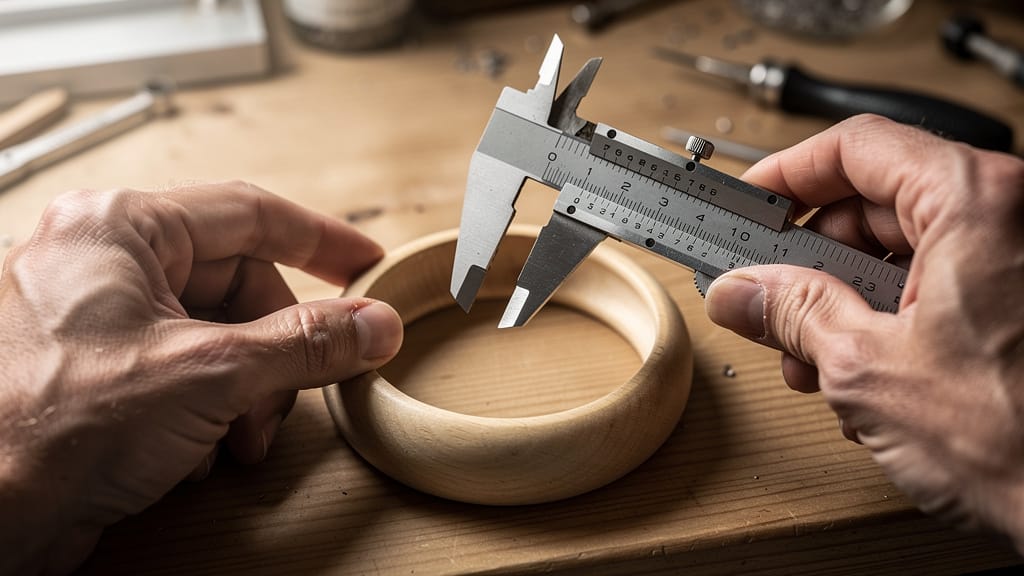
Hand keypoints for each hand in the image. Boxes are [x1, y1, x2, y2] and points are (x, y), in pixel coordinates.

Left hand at [0, 182, 403, 574]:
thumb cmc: (57, 425)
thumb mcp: (211, 373)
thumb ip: (306, 344)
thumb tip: (374, 324)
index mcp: (121, 227)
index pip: (250, 213)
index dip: (321, 241)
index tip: (367, 265)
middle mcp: (105, 261)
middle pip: (238, 286)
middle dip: (273, 354)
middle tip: (285, 398)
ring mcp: (97, 317)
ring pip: (216, 335)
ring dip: (245, 394)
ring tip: (235, 438)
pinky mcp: (96, 370)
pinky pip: (185, 370)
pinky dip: (207, 413)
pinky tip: (190, 455)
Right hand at [704, 115, 1023, 548]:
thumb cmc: (1022, 442)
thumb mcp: (869, 367)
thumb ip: (792, 313)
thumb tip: (742, 292)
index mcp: (976, 202)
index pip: (856, 148)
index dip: (787, 176)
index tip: (749, 204)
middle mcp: (1007, 217)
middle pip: (875, 205)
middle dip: (810, 262)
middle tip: (764, 296)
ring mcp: (1016, 261)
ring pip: (901, 254)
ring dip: (843, 305)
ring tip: (812, 358)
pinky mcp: (1017, 303)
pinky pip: (935, 287)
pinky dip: (887, 323)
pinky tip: (861, 377)